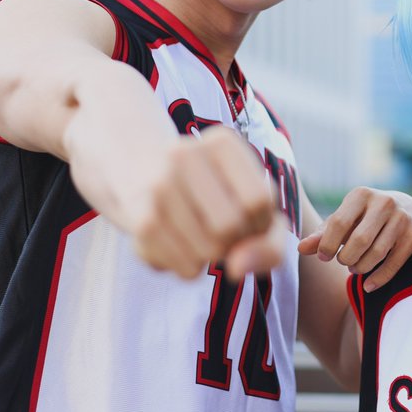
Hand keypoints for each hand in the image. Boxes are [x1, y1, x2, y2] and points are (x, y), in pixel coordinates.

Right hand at [117, 126, 283, 280]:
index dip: (260, 222)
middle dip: (235, 241)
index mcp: (221, 142)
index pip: (258, 199)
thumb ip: (269, 244)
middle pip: (230, 226)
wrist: (146, 179)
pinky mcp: (141, 222)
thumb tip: (237, 269)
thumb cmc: (218, 197)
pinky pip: (185, 268)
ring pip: (208, 251)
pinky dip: (192, 267)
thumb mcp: (255, 208)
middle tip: (224, 232)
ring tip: (203, 237)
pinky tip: (183, 245)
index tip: (249, 218)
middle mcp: (184, 155)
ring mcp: (157, 187)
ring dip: (213, 257)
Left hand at [297, 187, 411, 291]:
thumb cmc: (367, 217)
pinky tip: (368, 285)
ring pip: (376, 254)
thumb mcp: (345, 218)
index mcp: (361, 195)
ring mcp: (402, 218)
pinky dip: (378, 279)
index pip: (338, 223)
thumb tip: (300, 248)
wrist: (410, 208)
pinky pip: (393, 264)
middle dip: (346, 258)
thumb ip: (323, 233)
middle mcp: (384, 202)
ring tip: (355, 267)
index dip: (327, 245)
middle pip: (358, 241)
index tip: (324, 256)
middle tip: (344, 262)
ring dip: (361, 268)